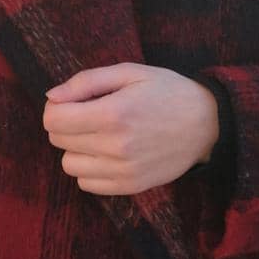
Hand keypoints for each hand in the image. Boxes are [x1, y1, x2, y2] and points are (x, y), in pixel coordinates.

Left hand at [43, 63, 220, 196]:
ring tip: (99, 134)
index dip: (56, 107)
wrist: (207, 124)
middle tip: (89, 113)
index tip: (72, 101)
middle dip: (66, 124)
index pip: (54, 120)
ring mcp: (124, 171)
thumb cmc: (167, 91)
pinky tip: (107, 153)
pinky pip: (87, 184)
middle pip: (58, 141)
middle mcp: (116, 146)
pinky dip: (90, 168)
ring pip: (69, 165)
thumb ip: (85, 82)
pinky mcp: (131, 186)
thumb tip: (51, 97)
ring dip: (76, 148)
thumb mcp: (129, 72)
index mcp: (114, 113)